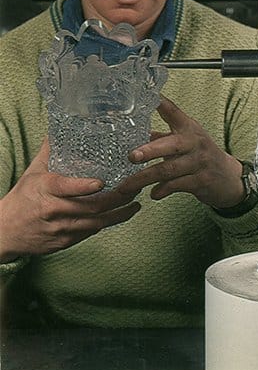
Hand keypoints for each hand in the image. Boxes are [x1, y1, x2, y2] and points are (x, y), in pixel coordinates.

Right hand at [0, 138, 140, 261]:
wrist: (5, 231)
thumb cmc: (23, 198)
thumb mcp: (33, 172)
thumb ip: (49, 151)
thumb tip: (60, 127)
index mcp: (45, 189)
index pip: (65, 187)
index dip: (84, 187)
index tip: (101, 182)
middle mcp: (53, 210)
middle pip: (90, 207)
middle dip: (116, 199)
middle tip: (133, 188)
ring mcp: (60, 229)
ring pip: (95, 223)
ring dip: (118, 214)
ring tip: (134, 204)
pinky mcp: (65, 242)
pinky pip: (90, 233)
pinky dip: (106, 223)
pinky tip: (120, 215)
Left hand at [123, 96, 244, 208]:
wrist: (229, 177)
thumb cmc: (201, 155)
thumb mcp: (186, 140)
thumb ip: (162, 136)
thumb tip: (136, 132)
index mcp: (189, 128)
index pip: (173, 112)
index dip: (161, 103)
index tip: (148, 96)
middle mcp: (194, 143)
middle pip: (170, 145)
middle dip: (150, 151)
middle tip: (131, 156)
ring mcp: (199, 162)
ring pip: (169, 170)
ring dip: (145, 178)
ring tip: (127, 185)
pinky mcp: (201, 181)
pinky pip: (177, 186)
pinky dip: (162, 190)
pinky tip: (153, 194)